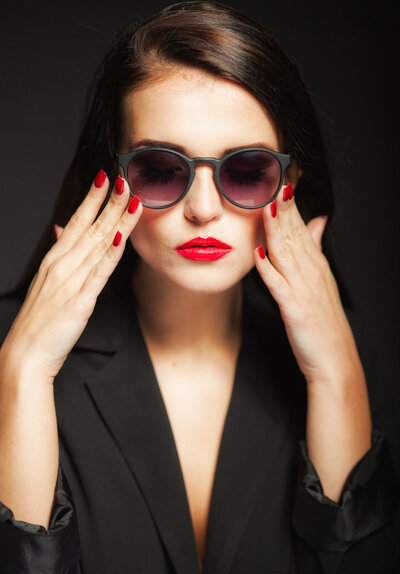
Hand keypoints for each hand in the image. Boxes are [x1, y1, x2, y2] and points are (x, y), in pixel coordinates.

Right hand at [1, 172, 141, 380]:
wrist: (26, 353)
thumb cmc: (40, 319)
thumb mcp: (47, 281)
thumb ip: (59, 255)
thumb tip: (61, 230)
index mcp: (55, 259)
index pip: (76, 221)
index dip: (93, 198)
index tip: (107, 176)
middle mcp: (62, 264)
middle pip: (91, 227)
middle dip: (110, 201)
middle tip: (126, 176)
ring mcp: (70, 281)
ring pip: (99, 244)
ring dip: (117, 219)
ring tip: (132, 197)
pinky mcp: (80, 301)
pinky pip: (99, 272)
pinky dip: (111, 253)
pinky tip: (123, 237)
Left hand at [254, 183, 361, 383]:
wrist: (335, 359)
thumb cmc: (323, 320)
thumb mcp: (321, 279)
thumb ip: (316, 248)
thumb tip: (318, 220)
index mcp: (314, 263)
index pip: (299, 225)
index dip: (289, 201)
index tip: (280, 176)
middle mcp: (310, 271)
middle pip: (293, 232)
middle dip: (282, 204)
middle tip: (272, 175)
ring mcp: (303, 289)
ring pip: (286, 252)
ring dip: (275, 228)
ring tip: (265, 203)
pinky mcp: (294, 309)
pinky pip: (279, 286)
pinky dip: (268, 270)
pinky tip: (258, 254)